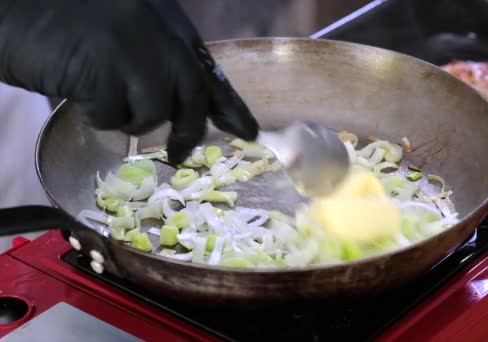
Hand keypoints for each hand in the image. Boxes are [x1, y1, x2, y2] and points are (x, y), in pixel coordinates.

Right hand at [0, 0, 258, 163]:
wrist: (20, 8)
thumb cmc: (68, 21)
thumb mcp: (127, 39)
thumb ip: (158, 64)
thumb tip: (181, 106)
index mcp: (168, 24)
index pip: (208, 71)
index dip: (230, 106)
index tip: (251, 133)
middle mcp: (159, 34)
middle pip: (191, 96)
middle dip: (187, 131)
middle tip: (178, 153)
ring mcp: (133, 51)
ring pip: (153, 111)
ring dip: (128, 114)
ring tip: (99, 90)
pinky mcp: (103, 70)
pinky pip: (113, 115)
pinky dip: (97, 112)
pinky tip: (78, 85)